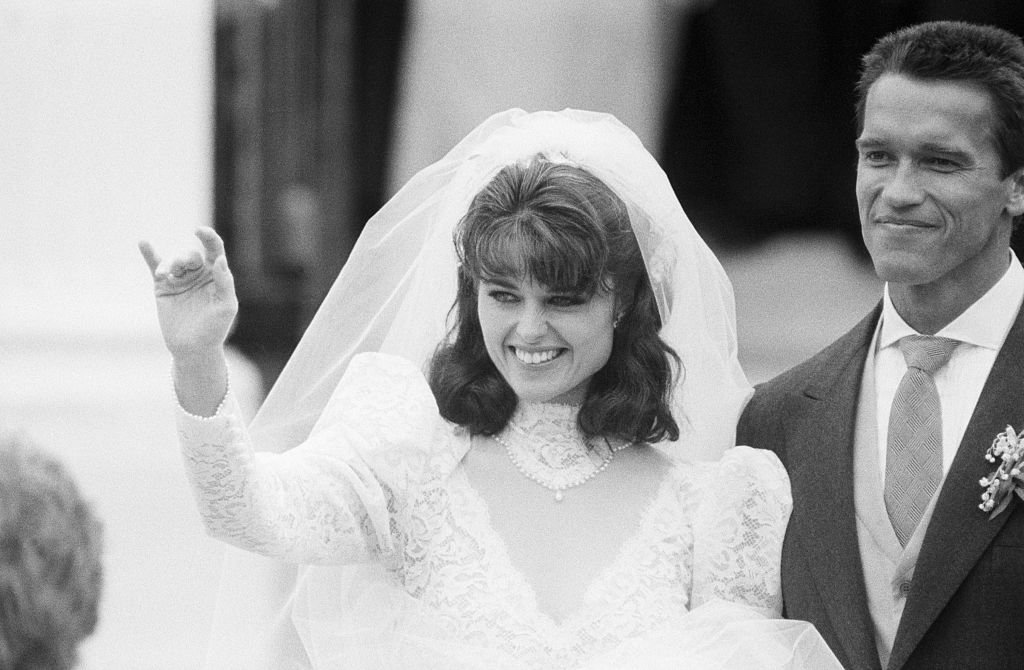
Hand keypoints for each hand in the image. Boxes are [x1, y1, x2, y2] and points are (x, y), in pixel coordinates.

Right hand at [139, 227, 238, 362]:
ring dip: (170, 264)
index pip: (214, 249)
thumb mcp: (225, 306)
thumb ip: (224, 282)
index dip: (209, 237)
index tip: (199, 231)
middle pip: (191, 255)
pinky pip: (156, 267)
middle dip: (185, 258)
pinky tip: (144, 243)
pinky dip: (150, 255)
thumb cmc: (214, 329)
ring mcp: (180, 279)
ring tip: (165, 274)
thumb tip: (219, 259)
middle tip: (179, 268)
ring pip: (174, 261)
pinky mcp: (163, 287)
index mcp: (216, 274)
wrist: (192, 348)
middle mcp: (198, 273)